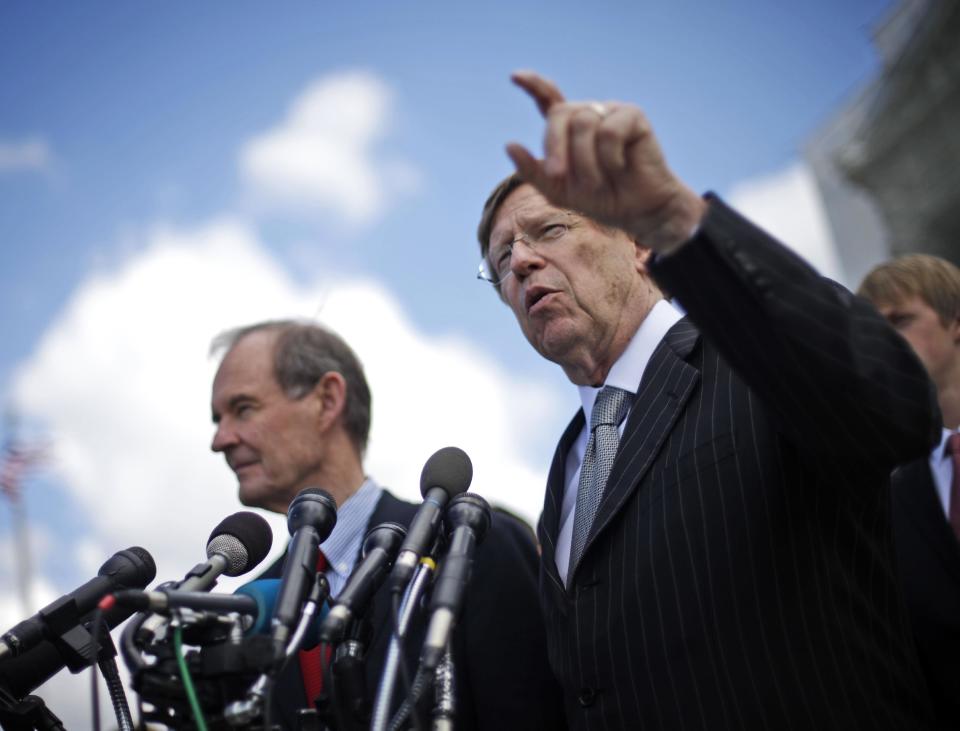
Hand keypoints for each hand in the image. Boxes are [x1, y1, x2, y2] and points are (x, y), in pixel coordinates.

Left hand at [506, 71, 705, 254]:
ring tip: (598, 182)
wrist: (637, 211)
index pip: (548, 99)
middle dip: (554, 145)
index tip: (515, 77)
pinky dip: (610, 157)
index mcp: (568, 129)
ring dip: (585, 161)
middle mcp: (588, 114)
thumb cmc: (600, 199)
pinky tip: (620, 168)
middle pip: (559, 113)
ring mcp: (609, 111)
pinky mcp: (632, 115)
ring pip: (583, 123)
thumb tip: (509, 144)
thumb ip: (532, 171)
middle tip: (556, 174)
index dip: (533, 86)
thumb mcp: (558, 191)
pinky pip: (609, 131)